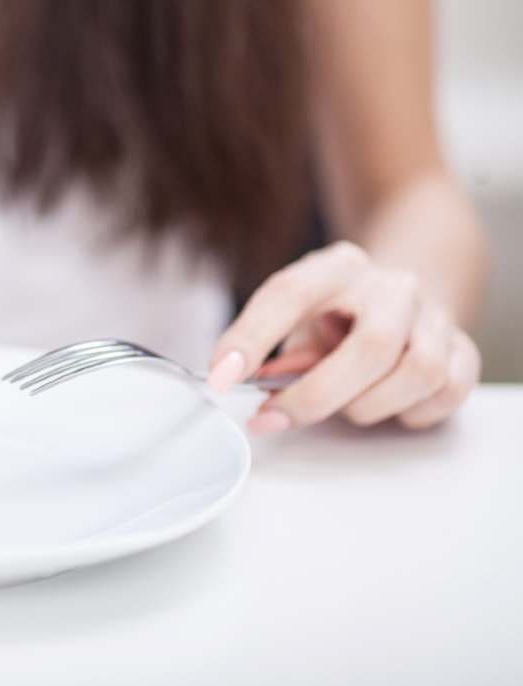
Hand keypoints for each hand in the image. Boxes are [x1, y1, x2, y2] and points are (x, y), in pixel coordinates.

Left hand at [208, 241, 480, 433]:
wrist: (403, 294)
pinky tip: (387, 404)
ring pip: (418, 373)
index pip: (290, 294)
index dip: (252, 338)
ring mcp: (434, 316)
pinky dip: (409, 412)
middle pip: (372, 345)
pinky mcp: (463, 349)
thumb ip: (270, 347)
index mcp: (336, 268)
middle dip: (317, 396)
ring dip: (368, 405)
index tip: (222, 378)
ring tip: (345, 404)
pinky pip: (445, 393)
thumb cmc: (334, 316)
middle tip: (276, 418)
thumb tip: (236, 382)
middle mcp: (392, 286)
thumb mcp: (294, 319)